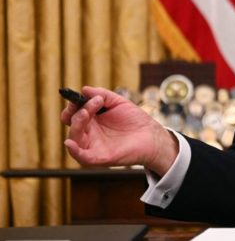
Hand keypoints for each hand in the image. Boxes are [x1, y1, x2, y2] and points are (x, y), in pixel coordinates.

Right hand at [61, 86, 178, 175]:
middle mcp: (90, 133)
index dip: (72, 106)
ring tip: (87, 112)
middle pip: (73, 123)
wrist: (152, 135)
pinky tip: (70, 142)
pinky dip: (73, 151)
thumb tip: (84, 89)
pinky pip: (82, 157)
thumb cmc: (136, 120)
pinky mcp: (100, 157)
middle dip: (75, 112)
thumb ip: (103, 94)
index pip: (73, 113)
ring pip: (74, 138)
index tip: (77, 97)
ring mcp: (93, 145)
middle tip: (89, 104)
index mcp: (92, 120)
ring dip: (77, 123)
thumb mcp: (119, 102)